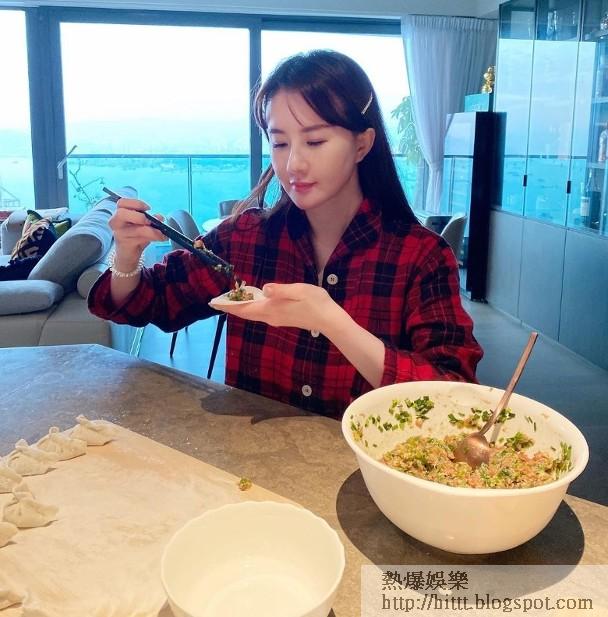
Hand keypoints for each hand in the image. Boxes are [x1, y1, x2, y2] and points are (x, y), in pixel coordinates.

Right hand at [109, 198, 165, 266]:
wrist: (127, 254)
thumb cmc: (135, 236)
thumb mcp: (144, 225)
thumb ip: (152, 219)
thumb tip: (160, 217)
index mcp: (120, 213)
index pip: (122, 203)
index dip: (136, 203)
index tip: (148, 208)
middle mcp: (116, 222)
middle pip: (121, 214)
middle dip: (139, 216)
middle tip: (150, 221)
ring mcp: (120, 234)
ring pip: (136, 229)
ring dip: (152, 231)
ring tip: (161, 233)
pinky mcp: (126, 244)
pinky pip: (141, 239)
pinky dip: (153, 238)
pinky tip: (161, 238)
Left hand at [220, 283, 343, 332]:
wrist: (328, 320)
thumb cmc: (315, 302)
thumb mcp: (299, 291)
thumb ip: (280, 290)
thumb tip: (265, 288)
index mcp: (271, 309)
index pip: (244, 309)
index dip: (229, 306)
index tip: (215, 304)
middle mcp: (270, 316)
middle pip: (246, 313)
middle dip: (231, 307)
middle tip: (217, 302)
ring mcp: (276, 319)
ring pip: (252, 314)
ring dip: (240, 308)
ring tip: (230, 301)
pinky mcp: (282, 318)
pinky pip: (260, 313)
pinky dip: (251, 308)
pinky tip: (251, 302)